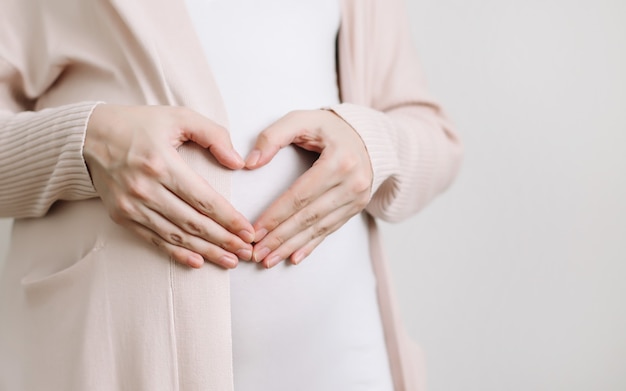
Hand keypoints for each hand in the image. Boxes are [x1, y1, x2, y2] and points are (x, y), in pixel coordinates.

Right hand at [83, 104, 253, 268]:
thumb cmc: (138, 124)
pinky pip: (154, 240)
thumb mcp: (178, 117)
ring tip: (229, 260)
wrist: (87, 136)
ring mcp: (132, 205)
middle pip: (193, 223)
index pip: (204, 200)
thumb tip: (238, 162)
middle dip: (224, 240)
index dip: (229, 219)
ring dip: (206, 251)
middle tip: (246, 251)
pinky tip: (197, 262)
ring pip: (176, 236)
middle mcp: (146, 189)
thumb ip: (213, 135)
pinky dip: (177, 253)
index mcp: (162, 164)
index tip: (248, 231)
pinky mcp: (122, 215)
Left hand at [245, 109, 371, 267]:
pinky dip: (311, 245)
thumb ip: (272, 136)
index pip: (300, 195)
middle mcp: (352, 182)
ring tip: (268, 260)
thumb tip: (250, 163)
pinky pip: (331, 229)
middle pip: (309, 216)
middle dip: (280, 237)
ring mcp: (358, 198)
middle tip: (255, 253)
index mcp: (338, 160)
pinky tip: (294, 257)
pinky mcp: (357, 207)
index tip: (254, 231)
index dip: (276, 215)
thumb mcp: (301, 120)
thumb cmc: (327, 127)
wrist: (367, 136)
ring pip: (319, 227)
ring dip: (291, 246)